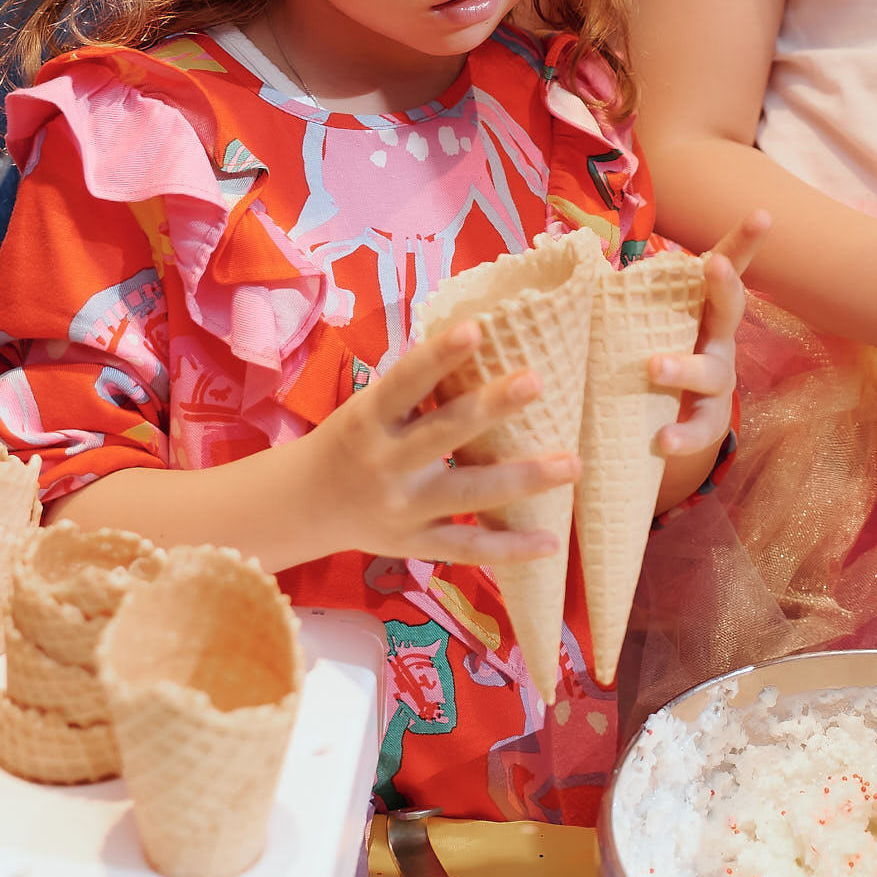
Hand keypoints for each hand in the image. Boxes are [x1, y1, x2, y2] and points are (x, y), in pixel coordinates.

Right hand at [300, 317, 579, 565]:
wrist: (303, 506)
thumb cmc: (352, 441)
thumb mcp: (369, 408)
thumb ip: (416, 388)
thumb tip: (484, 340)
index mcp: (369, 419)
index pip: (404, 381)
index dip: (438, 355)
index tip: (476, 327)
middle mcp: (384, 464)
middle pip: (444, 434)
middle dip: (492, 407)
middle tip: (537, 380)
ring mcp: (401, 510)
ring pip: (468, 495)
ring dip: (523, 480)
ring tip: (572, 464)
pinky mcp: (413, 545)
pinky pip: (467, 548)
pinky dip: (509, 548)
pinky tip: (551, 542)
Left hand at [647, 211, 769, 480]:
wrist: (670, 424)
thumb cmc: (652, 355)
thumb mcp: (645, 324)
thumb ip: (620, 297)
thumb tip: (567, 251)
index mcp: (701, 309)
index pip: (725, 268)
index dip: (744, 242)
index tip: (763, 215)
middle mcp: (718, 339)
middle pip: (730, 309)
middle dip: (725, 285)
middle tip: (713, 266)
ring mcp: (717, 382)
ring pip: (711, 372)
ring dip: (684, 367)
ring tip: (654, 367)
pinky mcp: (709, 422)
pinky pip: (700, 429)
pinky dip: (683, 435)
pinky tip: (663, 440)